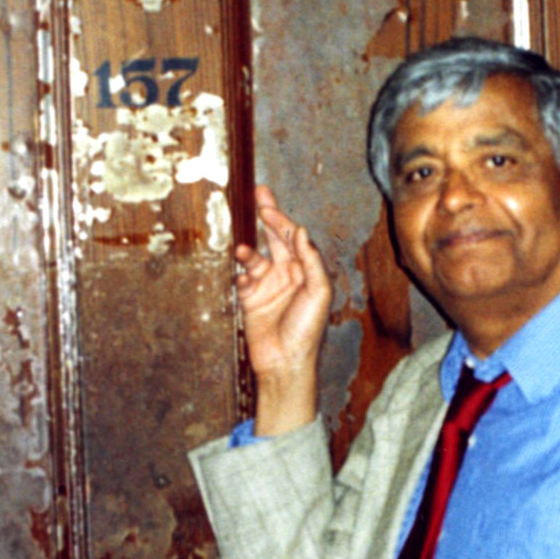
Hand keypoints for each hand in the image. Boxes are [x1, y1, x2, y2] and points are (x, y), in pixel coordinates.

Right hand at [235, 185, 331, 434]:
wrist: (285, 362)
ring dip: (248, 252)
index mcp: (306, 271)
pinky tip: (242, 276)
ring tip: (242, 251)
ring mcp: (268, 286)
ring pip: (255, 257)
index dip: (280, 219)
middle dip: (265, 217)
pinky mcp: (251, 299)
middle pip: (274, 238)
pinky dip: (241, 273)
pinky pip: (243, 278)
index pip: (292, 237)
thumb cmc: (307, 330)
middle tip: (256, 196)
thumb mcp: (318, 292)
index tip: (266, 204)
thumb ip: (311, 260)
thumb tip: (301, 231)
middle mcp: (287, 274)